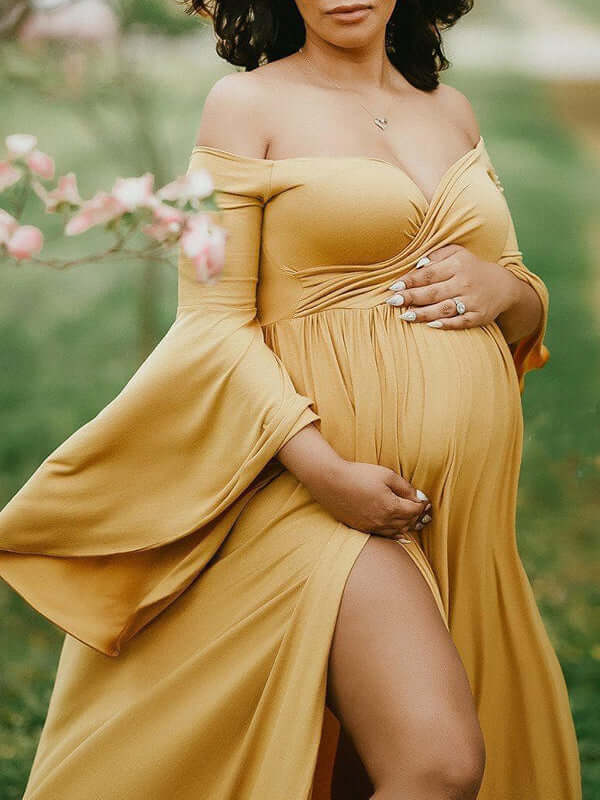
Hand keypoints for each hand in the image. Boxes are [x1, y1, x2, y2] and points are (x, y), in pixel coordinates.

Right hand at [303, 459, 432, 541]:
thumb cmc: (358, 475)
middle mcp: (383, 521)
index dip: (422, 505)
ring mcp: (372, 526)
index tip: (425, 500)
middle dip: (416, 516)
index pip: (415, 510)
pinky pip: (384, 535)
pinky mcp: (362, 528)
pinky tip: (400, 535)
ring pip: (397, 531)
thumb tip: (417, 496)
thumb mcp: (386, 474)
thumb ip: (405, 487)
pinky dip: (394, 534)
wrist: (331, 482)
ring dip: (406, 525)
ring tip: (412, 519)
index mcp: (391, 507)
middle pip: (408, 522)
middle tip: (421, 510)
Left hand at [385, 244, 518, 329]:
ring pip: (444, 308)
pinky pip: (461, 321)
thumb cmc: (471, 268)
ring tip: (405, 316)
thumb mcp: (457, 254)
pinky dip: (446, 324)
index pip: (429, 274)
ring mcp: (472, 301)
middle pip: (433, 292)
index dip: (410, 281)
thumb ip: (436, 256)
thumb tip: (416, 266)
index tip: (393, 287)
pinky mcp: (479, 316)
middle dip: (411, 297)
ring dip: (423, 314)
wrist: (503, 285)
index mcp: (457, 265)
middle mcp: (465, 283)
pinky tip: (431, 325)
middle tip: (392, 302)